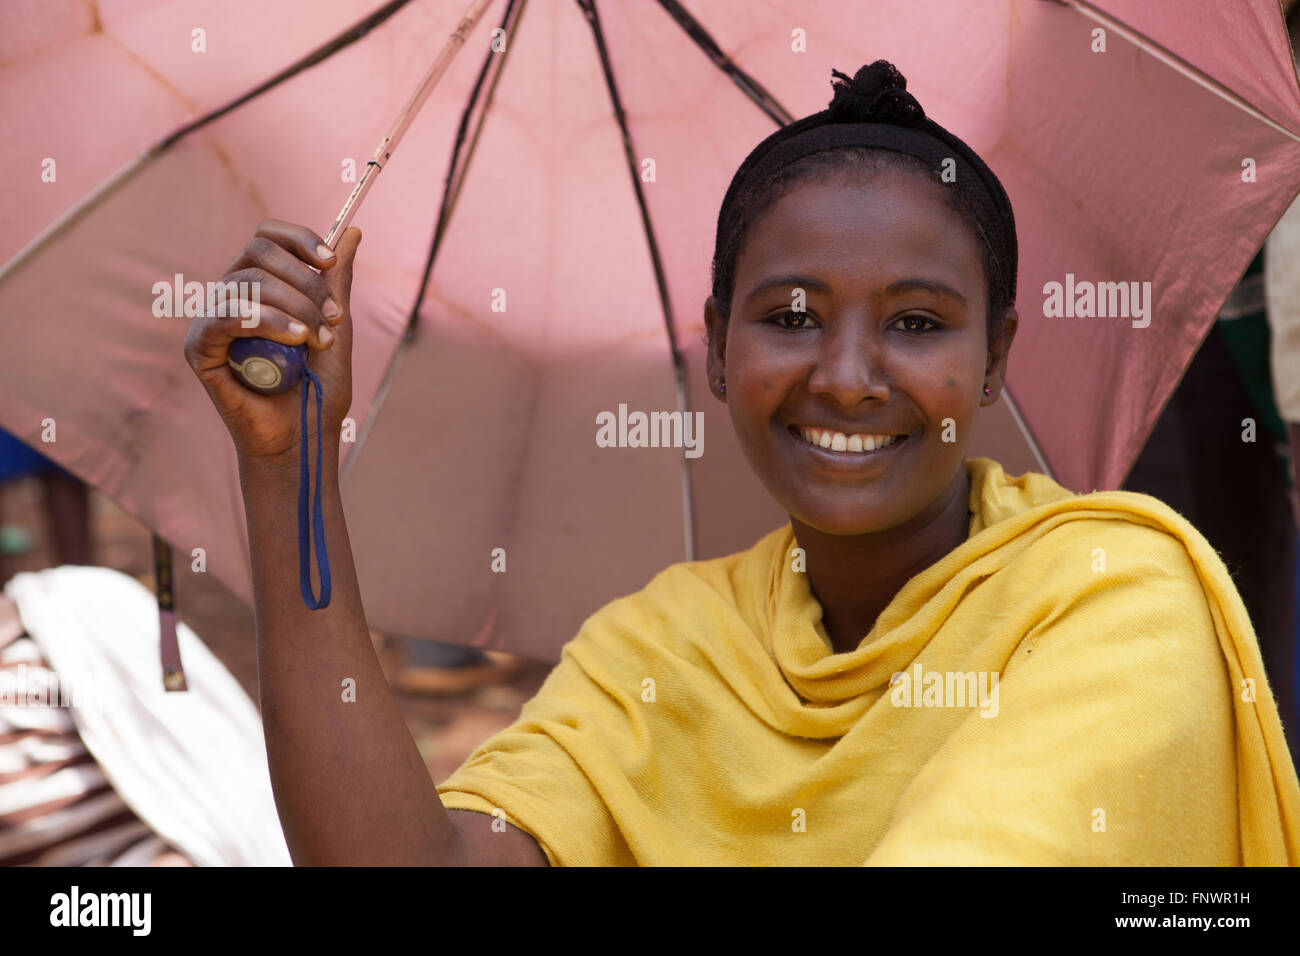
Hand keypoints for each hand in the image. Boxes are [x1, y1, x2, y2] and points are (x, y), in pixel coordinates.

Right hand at [183, 220, 361, 463]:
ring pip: (247, 283)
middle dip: (304, 282)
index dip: (299, 239)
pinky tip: (293, 339)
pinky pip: (224, 316)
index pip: (268, 237)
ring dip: (294, 309)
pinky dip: (264, 321)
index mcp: (261, 285)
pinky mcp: (199, 348)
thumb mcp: (336, 325)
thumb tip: (351, 231)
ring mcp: (213, 320)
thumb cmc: (318, 387)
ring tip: (318, 342)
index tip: (330, 262)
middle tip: (333, 319)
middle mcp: (233, 295)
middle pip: (258, 252)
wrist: (305, 437)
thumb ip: (337, 281)